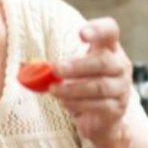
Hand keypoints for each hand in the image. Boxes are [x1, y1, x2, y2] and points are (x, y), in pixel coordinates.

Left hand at [51, 17, 132, 143]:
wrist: (100, 118)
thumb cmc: (82, 85)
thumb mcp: (71, 70)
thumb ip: (54, 65)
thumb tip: (25, 67)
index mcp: (109, 48)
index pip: (110, 30)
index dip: (97, 29)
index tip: (80, 34)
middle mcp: (120, 65)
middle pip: (103, 61)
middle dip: (77, 65)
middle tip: (56, 68)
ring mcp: (122, 87)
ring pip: (99, 86)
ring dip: (73, 88)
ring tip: (53, 89)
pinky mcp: (117, 108)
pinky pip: (98, 105)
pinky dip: (78, 104)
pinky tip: (64, 102)